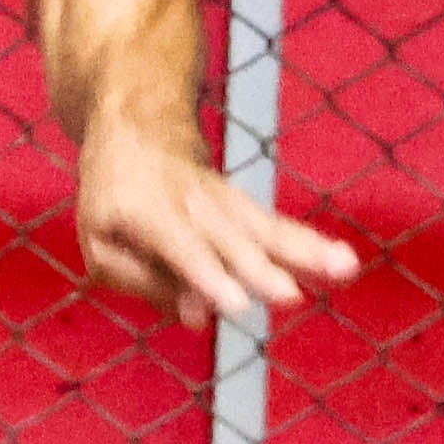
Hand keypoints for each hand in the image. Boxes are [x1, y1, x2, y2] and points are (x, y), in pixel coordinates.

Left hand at [74, 130, 358, 327]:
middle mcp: (190, 201)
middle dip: (260, 268)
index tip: (237, 303)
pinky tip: (343, 262)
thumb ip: (139, 280)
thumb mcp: (99, 243)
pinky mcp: (244, 204)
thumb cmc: (113, 198)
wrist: (138, 126)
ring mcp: (222, 199)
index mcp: (144, 209)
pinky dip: (310, 243)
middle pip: (230, 238)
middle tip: (289, 297)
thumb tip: (196, 317)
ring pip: (264, 226)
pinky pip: (277, 226)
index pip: (179, 246)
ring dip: (305, 249)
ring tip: (344, 268)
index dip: (207, 274)